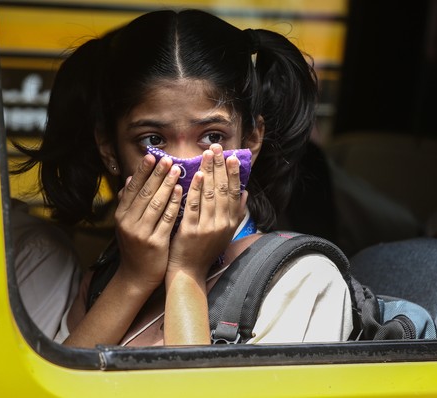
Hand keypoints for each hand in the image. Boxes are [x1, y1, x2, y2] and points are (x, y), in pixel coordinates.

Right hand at [114, 154, 182, 287]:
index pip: (132, 188)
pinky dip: (173, 204)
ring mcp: (141, 233)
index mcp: (121, 215)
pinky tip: (181, 191)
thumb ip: (127, 202)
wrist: (137, 276)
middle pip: (144, 193)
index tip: (151, 156)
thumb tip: (127, 179)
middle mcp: (128, 222)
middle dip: (157, 174)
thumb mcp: (126, 224)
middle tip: (168, 159)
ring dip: (167, 185)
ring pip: (156, 204)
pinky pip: (167, 219)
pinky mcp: (155, 242)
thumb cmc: (135, 246)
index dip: (142, 171)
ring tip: (177, 170)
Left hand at [167, 144, 247, 279]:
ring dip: (209, 172)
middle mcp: (222, 224)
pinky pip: (193, 206)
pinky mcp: (190, 231)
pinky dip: (195, 189)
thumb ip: (237, 213)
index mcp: (230, 223)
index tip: (232, 156)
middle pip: (223, 189)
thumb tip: (247, 192)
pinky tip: (196, 175)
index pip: (235, 193)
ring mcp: (206, 227)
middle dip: (220, 166)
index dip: (234, 174)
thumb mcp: (226, 233)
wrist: (189, 272)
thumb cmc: (205, 251)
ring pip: (210, 194)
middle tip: (217, 148)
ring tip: (207, 154)